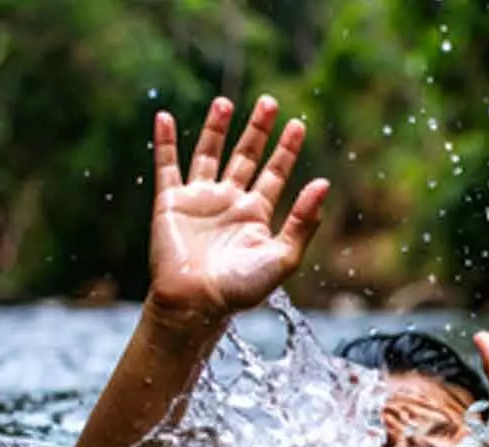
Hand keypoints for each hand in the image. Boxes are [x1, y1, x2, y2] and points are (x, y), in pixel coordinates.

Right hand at [148, 95, 329, 319]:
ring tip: (225, 101)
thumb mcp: (282, 257)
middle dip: (258, 130)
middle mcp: (229, 203)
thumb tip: (323, 183)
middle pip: (246, 156)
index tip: (298, 124)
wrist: (196, 303)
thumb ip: (302, 221)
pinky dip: (165, 141)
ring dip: (217, 128)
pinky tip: (165, 117)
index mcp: (256, 215)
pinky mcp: (171, 203)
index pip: (275, 173)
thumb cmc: (240, 289)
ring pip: (209, 154)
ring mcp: (200, 201)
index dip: (286, 150)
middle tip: (270, 102)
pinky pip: (167, 166)